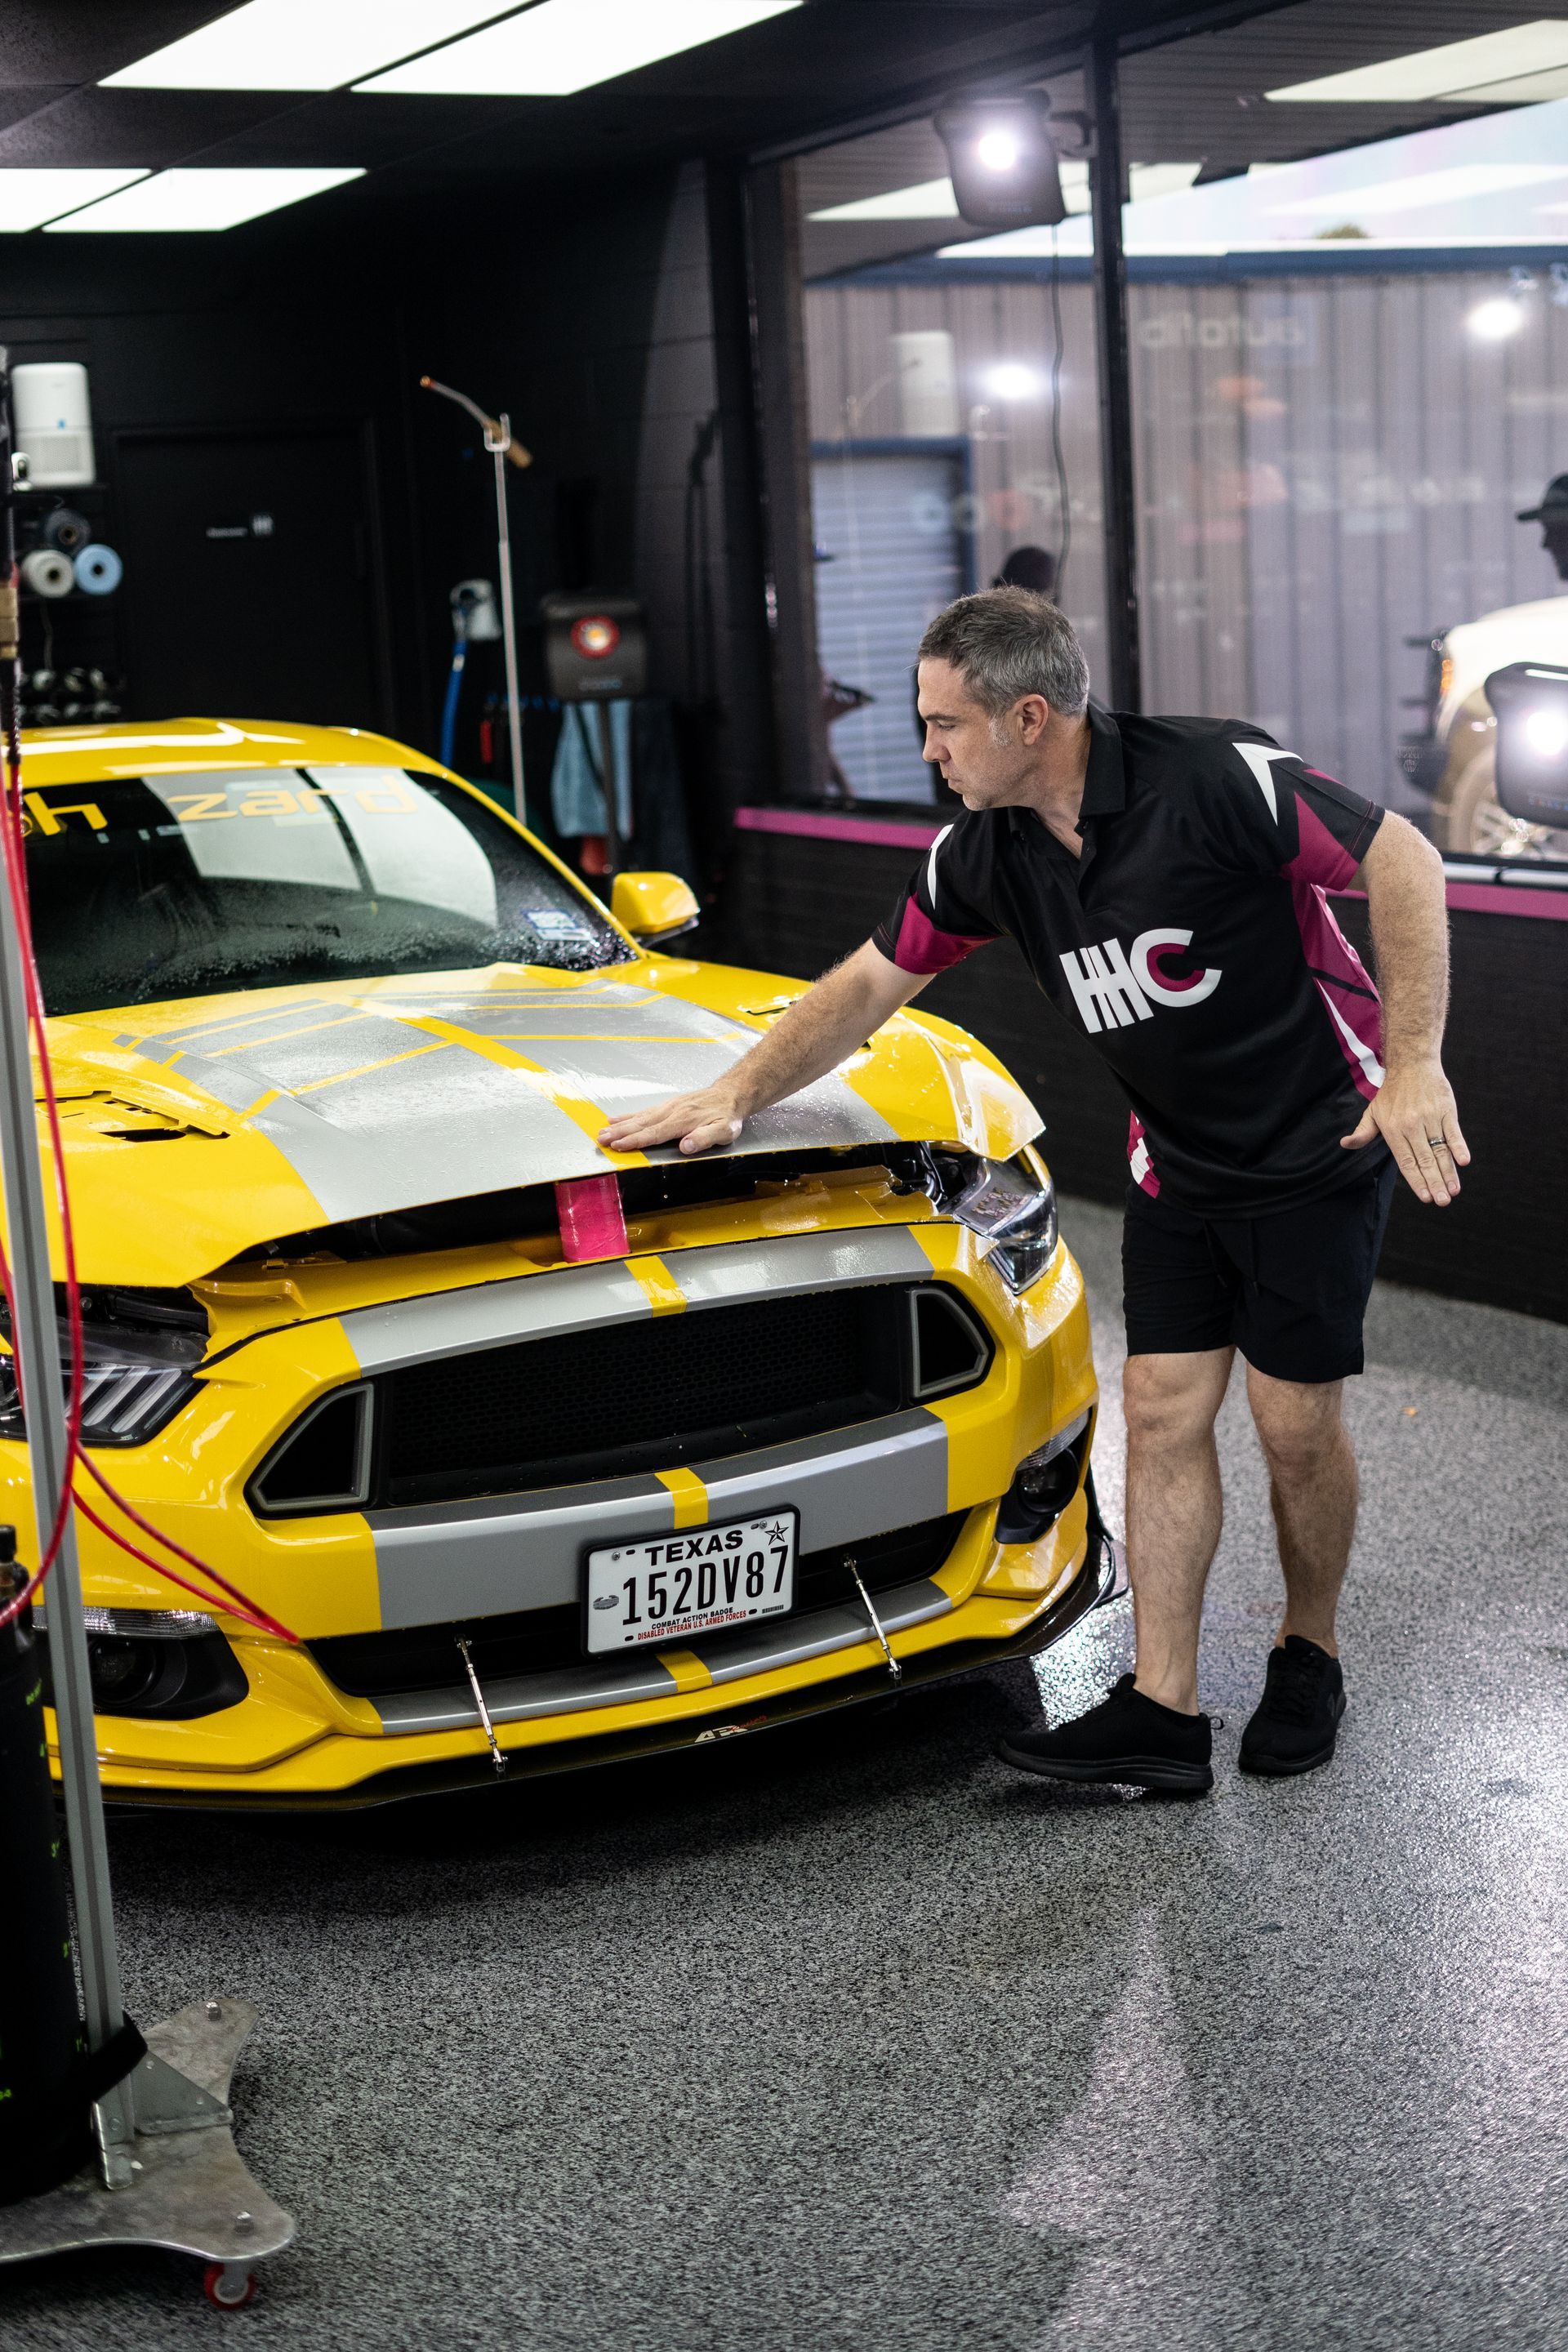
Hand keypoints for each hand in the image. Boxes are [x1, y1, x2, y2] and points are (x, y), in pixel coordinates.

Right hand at [598, 1086, 742, 1156]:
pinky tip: (615, 1119)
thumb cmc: (727, 1116)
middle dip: (619, 1133)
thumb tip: (686, 1146)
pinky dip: (628, 1116)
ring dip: (619, 1125)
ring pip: (639, 1117)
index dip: (635, 1141)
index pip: (655, 1133)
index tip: (618, 1146)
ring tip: (601, 1131)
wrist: (730, 1094)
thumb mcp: (724, 1131)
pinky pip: (643, 1111)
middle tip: (600, 1140)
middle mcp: (671, 1112)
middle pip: (641, 1124)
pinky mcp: (667, 1105)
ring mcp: (667, 1107)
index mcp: (683, 1120)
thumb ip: (704, 1138)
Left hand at [1340, 1059, 1469, 1204]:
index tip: (1424, 1197)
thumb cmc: (1392, 1093)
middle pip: (1424, 1160)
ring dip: (1448, 1172)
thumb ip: (1363, 1132)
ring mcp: (1430, 1117)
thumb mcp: (1373, 1112)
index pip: (1406, 1161)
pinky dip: (1459, 1146)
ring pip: (1440, 1150)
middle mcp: (1412, 1125)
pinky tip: (1463, 1162)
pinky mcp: (1446, 1109)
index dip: (1416, 1181)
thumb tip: (1345, 1144)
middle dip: (1434, 1183)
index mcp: (1393, 1130)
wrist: (1412, 1064)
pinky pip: (1453, 1132)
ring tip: (1453, 1191)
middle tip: (1442, 1202)